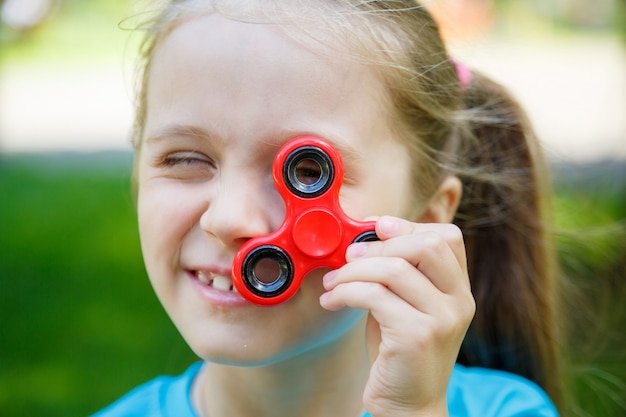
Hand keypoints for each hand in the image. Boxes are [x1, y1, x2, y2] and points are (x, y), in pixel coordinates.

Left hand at [320, 216, 475, 416]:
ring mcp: (443, 319)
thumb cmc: (398, 351)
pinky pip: (375, 296)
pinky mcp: (418, 336)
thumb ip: (394, 273)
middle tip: (348, 258)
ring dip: (353, 271)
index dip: (408, 225)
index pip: (447, 237)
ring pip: (395, 269)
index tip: (375, 228)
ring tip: (333, 284)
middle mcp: (459, 301)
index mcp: (458, 290)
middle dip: (379, 246)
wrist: (408, 406)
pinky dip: (345, 292)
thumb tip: (362, 239)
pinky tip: (332, 301)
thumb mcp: (403, 304)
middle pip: (426, 244)